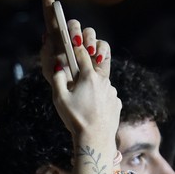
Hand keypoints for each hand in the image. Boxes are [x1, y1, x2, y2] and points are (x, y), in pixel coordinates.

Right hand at [39, 0, 120, 139]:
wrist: (95, 139)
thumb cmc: (75, 119)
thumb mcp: (59, 99)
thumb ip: (57, 79)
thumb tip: (58, 65)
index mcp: (88, 76)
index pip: (81, 53)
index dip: (75, 43)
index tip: (72, 34)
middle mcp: (103, 80)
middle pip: (98, 59)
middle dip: (91, 51)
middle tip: (87, 48)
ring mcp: (111, 91)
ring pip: (103, 79)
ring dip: (95, 79)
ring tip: (86, 92)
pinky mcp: (116, 102)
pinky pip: (107, 94)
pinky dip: (100, 96)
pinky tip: (92, 108)